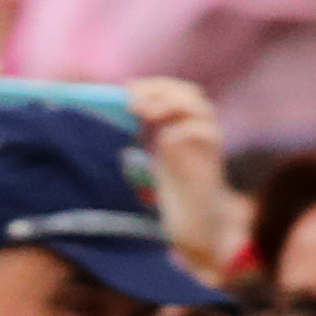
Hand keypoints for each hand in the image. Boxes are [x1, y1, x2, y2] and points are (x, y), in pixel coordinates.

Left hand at [127, 76, 239, 277]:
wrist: (194, 229)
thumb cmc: (168, 200)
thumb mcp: (145, 165)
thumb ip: (135, 140)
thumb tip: (103, 118)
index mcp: (178, 127)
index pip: (171, 92)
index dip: (151, 86)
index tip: (126, 89)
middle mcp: (196, 130)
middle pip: (188, 92)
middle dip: (161, 89)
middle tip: (133, 99)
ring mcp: (206, 144)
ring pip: (200, 106)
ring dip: (172, 103)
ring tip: (145, 112)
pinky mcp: (212, 160)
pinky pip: (204, 132)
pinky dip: (182, 129)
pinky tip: (163, 139)